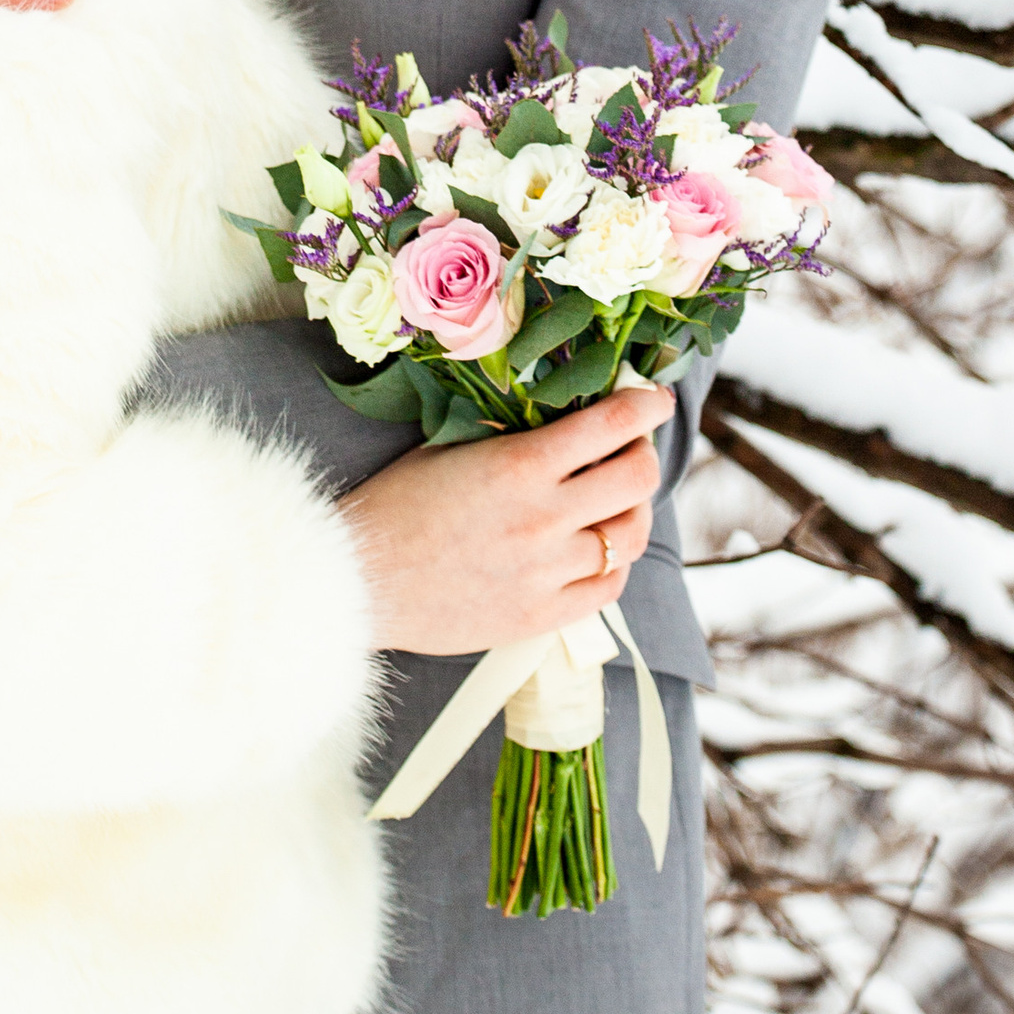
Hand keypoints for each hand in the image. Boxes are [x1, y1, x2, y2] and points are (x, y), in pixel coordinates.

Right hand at [337, 386, 673, 657]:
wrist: (359, 581)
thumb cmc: (395, 506)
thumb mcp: (448, 447)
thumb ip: (509, 435)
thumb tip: (562, 415)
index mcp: (518, 465)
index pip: (610, 425)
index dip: (644, 405)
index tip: (653, 398)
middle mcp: (543, 518)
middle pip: (637, 479)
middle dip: (645, 453)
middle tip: (634, 447)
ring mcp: (547, 571)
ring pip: (629, 536)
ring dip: (632, 510)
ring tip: (616, 500)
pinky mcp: (542, 616)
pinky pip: (608, 586)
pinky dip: (613, 561)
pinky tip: (597, 547)